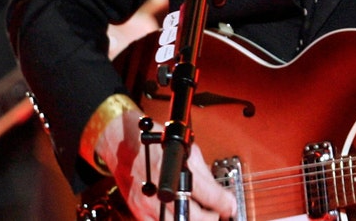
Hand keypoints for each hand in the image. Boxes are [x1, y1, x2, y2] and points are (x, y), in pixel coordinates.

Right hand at [98, 110, 237, 219]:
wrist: (124, 144)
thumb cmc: (155, 142)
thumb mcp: (188, 149)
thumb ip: (204, 173)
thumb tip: (220, 193)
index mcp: (177, 171)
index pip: (209, 196)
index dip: (224, 204)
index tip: (230, 206)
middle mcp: (162, 190)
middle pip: (196, 217)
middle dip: (211, 217)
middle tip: (217, 212)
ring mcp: (149, 205)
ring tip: (201, 214)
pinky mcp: (139, 212)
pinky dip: (176, 220)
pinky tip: (181, 214)